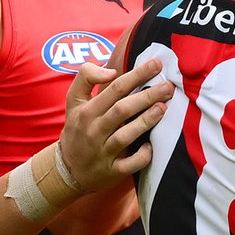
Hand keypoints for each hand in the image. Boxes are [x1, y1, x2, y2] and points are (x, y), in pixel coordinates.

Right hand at [57, 57, 175, 190]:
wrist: (67, 169)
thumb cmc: (77, 128)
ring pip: (125, 135)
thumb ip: (86, 77)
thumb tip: (111, 71)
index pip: (115, 88)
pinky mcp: (111, 170)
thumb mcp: (73, 100)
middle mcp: (94, 129)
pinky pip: (129, 164)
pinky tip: (152, 146)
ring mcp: (103, 151)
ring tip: (163, 108)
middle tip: (168, 86)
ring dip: (145, 121)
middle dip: (147, 96)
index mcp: (87, 110)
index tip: (156, 64)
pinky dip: (141, 156)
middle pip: (122, 109)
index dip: (136, 75)